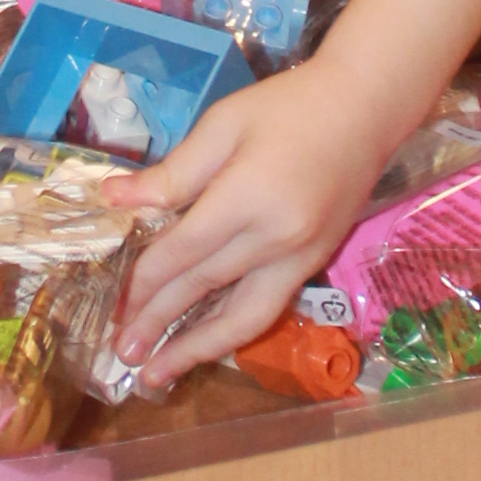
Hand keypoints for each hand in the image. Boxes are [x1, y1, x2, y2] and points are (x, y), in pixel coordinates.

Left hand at [117, 60, 393, 381]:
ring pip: (244, 317)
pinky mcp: (314, 262)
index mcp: (248, 197)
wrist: (366, 108)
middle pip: (205, 288)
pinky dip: (232, 330)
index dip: (144, 281)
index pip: (184, 252)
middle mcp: (276, 238)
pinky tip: (206, 343)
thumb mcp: (222, 126)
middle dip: (159, 323)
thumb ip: (172, 172)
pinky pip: (267, 307)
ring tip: (159, 374)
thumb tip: (114, 199)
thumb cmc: (288, 107)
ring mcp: (301, 257)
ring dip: (198, 349)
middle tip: (122, 354)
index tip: (114, 304)